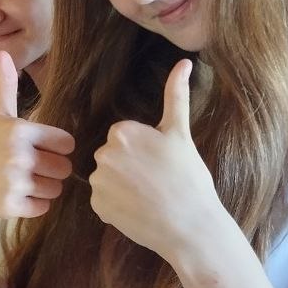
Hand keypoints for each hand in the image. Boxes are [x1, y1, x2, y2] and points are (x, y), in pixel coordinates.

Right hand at [0, 52, 73, 222]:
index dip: (55, 149)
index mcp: (19, 130)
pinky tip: (14, 198)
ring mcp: (14, 182)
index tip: (37, 151)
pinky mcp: (11, 206)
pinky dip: (33, 206)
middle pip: (64, 168)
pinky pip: (43, 208)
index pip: (66, 143)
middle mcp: (18, 154)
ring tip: (20, 184)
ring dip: (43, 190)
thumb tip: (2, 52)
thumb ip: (5, 87)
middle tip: (26, 170)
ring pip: (56, 189)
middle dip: (50, 172)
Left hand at [89, 59, 222, 262]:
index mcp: (122, 133)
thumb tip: (184, 62)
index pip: (124, 136)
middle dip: (129, 166)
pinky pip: (103, 201)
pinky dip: (117, 206)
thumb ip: (176, 96)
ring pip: (107, 178)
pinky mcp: (97, 207)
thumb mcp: (181, 134)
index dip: (142, 150)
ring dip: (122, 186)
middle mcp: (103, 154)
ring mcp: (98, 182)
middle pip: (112, 156)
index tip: (159, 163)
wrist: (190, 225)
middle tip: (155, 180)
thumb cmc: (189, 178)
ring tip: (148, 196)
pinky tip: (138, 210)